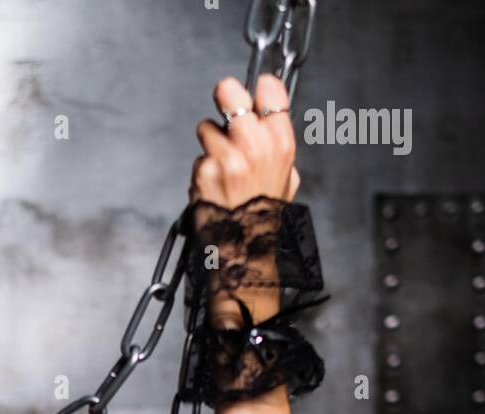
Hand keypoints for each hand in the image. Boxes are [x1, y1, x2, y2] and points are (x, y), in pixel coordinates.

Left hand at [190, 75, 298, 326]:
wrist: (244, 254)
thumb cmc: (263, 219)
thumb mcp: (286, 181)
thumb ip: (277, 148)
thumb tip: (268, 122)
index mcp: (280, 143)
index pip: (269, 89)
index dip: (258, 88)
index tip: (254, 92)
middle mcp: (254, 145)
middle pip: (229, 91)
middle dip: (225, 97)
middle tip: (225, 109)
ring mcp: (226, 157)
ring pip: (207, 127)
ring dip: (210, 144)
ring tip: (222, 169)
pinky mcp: (203, 172)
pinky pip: (198, 159)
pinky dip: (202, 172)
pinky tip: (214, 189)